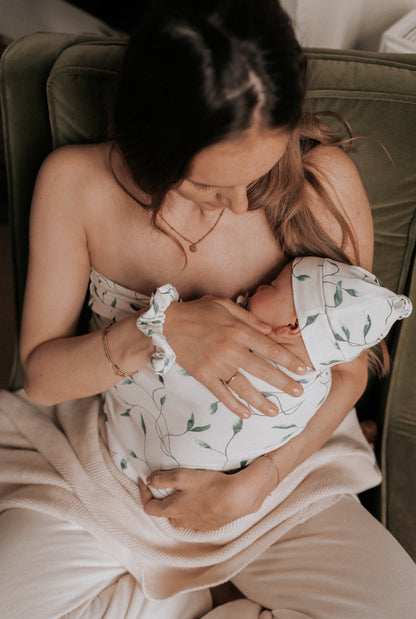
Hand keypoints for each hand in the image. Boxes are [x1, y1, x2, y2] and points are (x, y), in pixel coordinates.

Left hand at [139, 456, 276, 529]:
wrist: (238, 498)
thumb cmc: (209, 485)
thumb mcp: (182, 476)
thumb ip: (162, 479)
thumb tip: (148, 480)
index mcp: (172, 510)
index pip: (149, 508)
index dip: (144, 494)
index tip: (144, 480)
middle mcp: (182, 521)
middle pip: (166, 513)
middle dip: (165, 500)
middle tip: (169, 485)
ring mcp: (198, 525)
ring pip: (183, 517)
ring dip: (182, 506)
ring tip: (188, 491)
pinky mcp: (212, 525)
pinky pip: (198, 519)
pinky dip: (197, 510)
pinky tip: (205, 499)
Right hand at [164, 295, 305, 417]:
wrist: (166, 325)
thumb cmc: (197, 311)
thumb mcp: (224, 305)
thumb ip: (249, 317)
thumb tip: (270, 330)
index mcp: (239, 331)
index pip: (270, 348)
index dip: (289, 360)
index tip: (303, 369)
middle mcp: (231, 350)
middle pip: (263, 370)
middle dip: (283, 383)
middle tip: (299, 393)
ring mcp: (217, 365)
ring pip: (244, 387)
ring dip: (261, 401)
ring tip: (275, 412)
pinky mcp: (204, 376)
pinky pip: (221, 394)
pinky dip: (234, 406)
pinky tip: (246, 414)